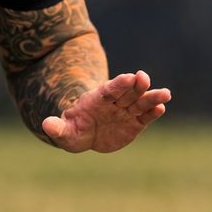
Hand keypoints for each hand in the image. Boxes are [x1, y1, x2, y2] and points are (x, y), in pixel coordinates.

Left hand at [42, 71, 170, 152]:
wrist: (88, 134)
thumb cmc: (74, 130)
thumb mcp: (64, 131)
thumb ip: (58, 128)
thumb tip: (46, 124)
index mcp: (98, 100)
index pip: (109, 89)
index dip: (118, 84)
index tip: (128, 77)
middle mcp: (115, 102)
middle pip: (128, 92)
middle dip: (136, 85)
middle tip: (143, 78)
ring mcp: (127, 111)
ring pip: (141, 102)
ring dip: (152, 97)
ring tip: (166, 94)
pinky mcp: (136, 123)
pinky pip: (146, 116)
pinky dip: (153, 112)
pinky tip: (162, 107)